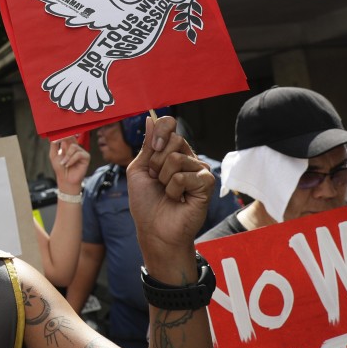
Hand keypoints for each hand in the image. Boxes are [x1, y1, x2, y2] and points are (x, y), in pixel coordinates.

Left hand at [48, 137, 88, 192]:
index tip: (56, 136)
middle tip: (59, 142)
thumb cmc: (60, 168)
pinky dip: (72, 160)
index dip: (62, 134)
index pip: (66, 136)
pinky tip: (69, 165)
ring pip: (74, 146)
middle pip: (72, 137)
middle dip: (65, 138)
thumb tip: (55, 137)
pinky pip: (79, 154)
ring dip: (67, 156)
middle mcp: (75, 147)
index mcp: (67, 146)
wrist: (65, 179)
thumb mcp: (53, 155)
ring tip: (64, 163)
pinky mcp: (86, 157)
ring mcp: (81, 151)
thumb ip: (53, 145)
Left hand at [127, 116, 214, 265]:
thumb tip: (150, 118)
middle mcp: (188, 158)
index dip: (160, 131)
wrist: (154, 229)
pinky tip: (178, 199)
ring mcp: (199, 170)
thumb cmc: (145, 202)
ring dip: (164, 178)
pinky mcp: (207, 183)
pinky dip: (174, 189)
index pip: (169, 125)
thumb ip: (147, 145)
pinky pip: (183, 176)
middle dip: (156, 162)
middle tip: (158, 179)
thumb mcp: (139, 170)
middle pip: (173, 139)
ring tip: (168, 192)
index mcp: (171, 152)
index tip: (153, 147)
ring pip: (177, 159)